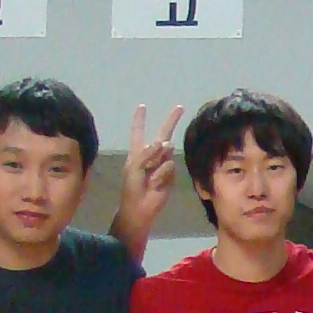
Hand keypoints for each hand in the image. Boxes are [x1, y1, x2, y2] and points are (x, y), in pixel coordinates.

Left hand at [121, 103, 181, 236]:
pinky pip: (169, 168)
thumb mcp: (134, 166)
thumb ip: (147, 153)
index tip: (142, 106)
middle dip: (171, 121)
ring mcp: (162, 164)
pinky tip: (156, 184)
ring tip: (149, 179)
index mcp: (138, 151)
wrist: (140, 206)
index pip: (139, 131)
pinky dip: (162, 175)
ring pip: (166, 154)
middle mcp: (152, 155)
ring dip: (157, 166)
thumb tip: (164, 143)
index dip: (140, 119)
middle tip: (180, 107)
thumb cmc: (132, 186)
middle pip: (163, 135)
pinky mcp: (171, 175)